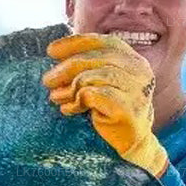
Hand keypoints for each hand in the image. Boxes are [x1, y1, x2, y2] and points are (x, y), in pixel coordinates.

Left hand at [43, 33, 167, 176]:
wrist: (131, 144)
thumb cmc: (110, 111)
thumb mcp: (100, 83)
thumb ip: (87, 67)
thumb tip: (55, 55)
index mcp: (133, 60)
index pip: (103, 41)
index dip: (75, 43)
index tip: (50, 51)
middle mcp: (139, 71)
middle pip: (94, 58)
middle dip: (65, 68)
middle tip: (47, 81)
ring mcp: (136, 89)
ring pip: (92, 76)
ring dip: (69, 88)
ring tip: (57, 98)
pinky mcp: (128, 108)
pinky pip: (93, 95)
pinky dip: (75, 101)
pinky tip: (69, 109)